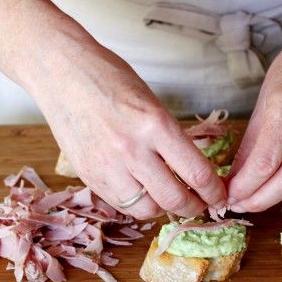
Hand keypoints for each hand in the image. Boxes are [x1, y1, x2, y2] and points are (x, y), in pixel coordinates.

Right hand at [27, 40, 226, 219]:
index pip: (197, 173)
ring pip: (147, 210)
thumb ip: (170, 137)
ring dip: (165, 209)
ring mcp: (106, 167)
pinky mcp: (88, 176)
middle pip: (174, 199)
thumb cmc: (109, 77)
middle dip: (195, 207)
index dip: (215, 192)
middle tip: (201, 205)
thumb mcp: (152, 102)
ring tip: (170, 198)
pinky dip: (138, 204)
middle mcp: (132, 151)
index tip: (220, 196)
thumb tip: (191, 171)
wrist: (61, 71)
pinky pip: (121, 205)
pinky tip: (143, 193)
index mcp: (155, 125)